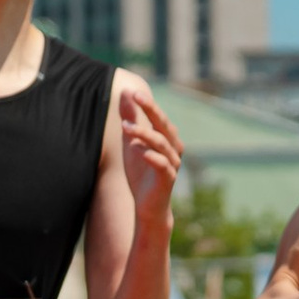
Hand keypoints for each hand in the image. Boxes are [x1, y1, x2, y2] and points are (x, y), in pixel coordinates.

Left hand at [120, 85, 183, 218]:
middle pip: (164, 125)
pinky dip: (152, 157)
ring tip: (126, 127)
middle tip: (137, 97)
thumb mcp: (132, 142)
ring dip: (144, 133)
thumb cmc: (141, 172)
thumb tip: (125, 92)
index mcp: (166, 138)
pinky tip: (140, 151)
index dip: (147, 104)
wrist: (148, 205)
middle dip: (151, 110)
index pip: (158, 116)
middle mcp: (173, 148)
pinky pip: (163, 165)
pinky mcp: (168, 179)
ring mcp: (172, 163)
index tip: (133, 92)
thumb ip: (130, 118)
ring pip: (162, 143)